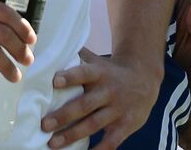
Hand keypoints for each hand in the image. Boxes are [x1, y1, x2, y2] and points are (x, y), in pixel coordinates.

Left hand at [42, 48, 162, 148]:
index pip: (84, 73)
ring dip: (72, 135)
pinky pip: (111, 141)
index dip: (70, 77)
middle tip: (44, 124)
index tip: (54, 81)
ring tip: (53, 143)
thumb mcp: (98, 61)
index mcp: (100, 73)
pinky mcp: (126, 125)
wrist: (146, 78)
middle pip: (85, 104)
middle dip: (64, 115)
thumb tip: (49, 50)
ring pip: (93, 124)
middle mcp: (109, 91)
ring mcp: (118, 109)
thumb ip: (78, 58)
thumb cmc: (112, 71)